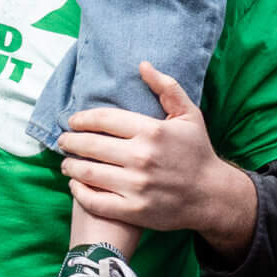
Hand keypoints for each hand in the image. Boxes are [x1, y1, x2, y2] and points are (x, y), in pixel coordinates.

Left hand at [57, 63, 256, 254]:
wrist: (213, 196)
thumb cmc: (197, 153)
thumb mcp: (189, 115)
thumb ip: (167, 87)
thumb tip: (142, 65)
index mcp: (152, 131)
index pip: (103, 119)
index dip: (82, 119)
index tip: (73, 121)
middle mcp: (142, 157)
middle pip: (90, 145)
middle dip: (70, 141)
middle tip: (63, 141)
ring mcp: (137, 186)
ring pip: (88, 172)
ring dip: (70, 166)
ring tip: (66, 162)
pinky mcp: (135, 211)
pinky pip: (96, 201)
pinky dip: (79, 192)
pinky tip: (75, 185)